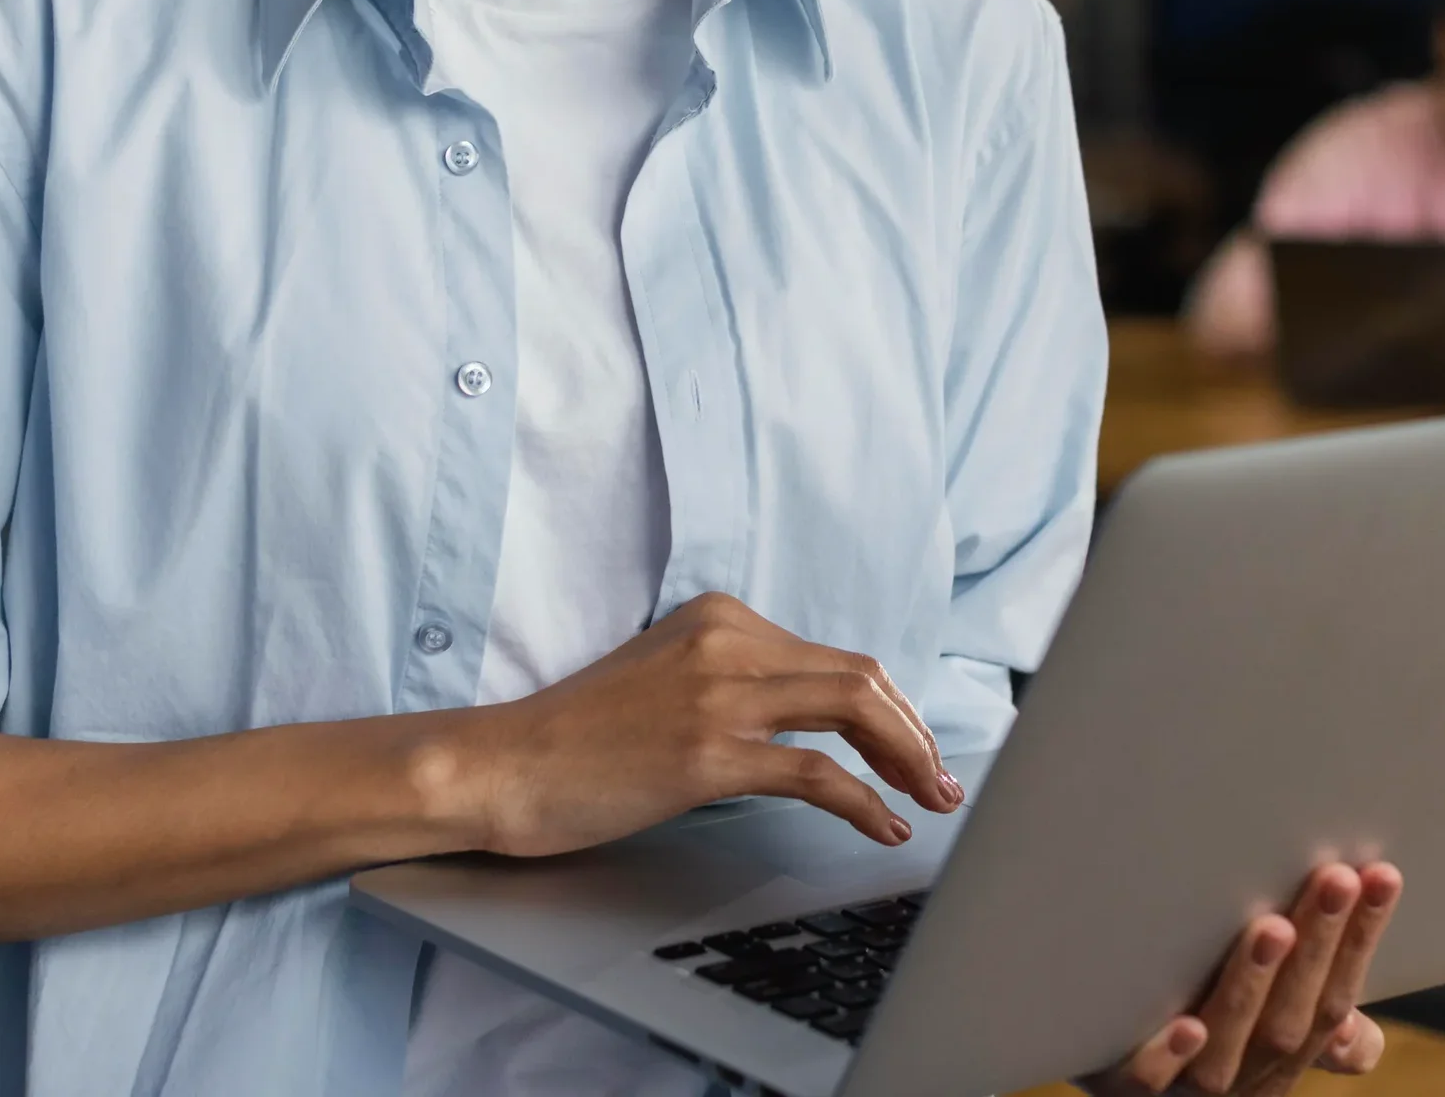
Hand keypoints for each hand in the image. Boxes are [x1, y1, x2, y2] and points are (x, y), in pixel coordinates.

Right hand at [462, 592, 961, 857]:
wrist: (502, 765)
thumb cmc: (578, 737)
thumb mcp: (665, 678)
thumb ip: (733, 683)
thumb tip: (809, 727)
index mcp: (720, 618)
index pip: (834, 658)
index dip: (890, 708)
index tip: (914, 748)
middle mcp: (727, 642)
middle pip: (860, 677)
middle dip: (915, 732)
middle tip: (943, 779)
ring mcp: (717, 695)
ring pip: (852, 711)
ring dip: (908, 759)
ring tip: (933, 799)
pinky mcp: (705, 754)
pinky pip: (815, 773)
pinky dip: (865, 801)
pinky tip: (885, 825)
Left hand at [1083, 861, 1402, 1095]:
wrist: (1082, 1033)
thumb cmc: (1188, 998)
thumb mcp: (1257, 1009)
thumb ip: (1303, 1012)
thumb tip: (1360, 1042)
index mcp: (1278, 1056)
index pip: (1334, 1005)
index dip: (1359, 945)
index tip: (1381, 876)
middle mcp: (1238, 1076)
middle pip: (1288, 1023)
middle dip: (1316, 950)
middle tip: (1334, 879)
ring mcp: (1178, 1083)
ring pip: (1224, 1049)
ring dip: (1250, 988)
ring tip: (1272, 928)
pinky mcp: (1113, 1079)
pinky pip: (1143, 1079)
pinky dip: (1167, 1056)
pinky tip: (1186, 1027)